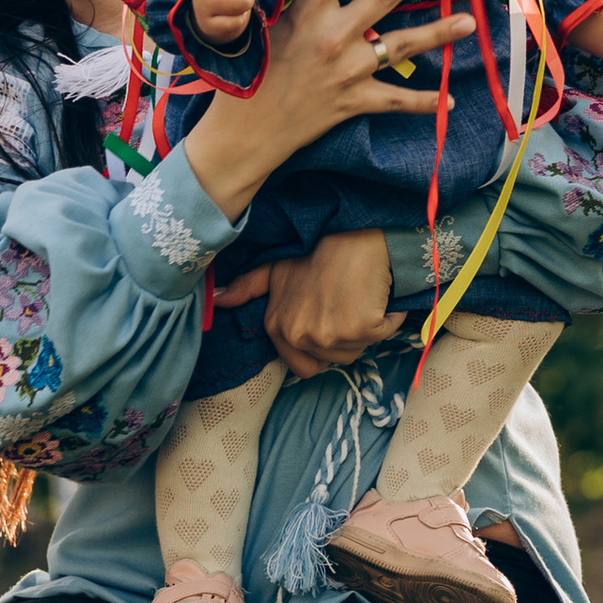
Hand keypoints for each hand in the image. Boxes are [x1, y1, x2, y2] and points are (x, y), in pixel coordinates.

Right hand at [181, 0, 475, 222]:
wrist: (243, 135)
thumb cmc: (244, 78)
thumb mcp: (256, 30)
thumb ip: (278, 2)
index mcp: (306, 14)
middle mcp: (331, 38)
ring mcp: (346, 71)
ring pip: (400, 46)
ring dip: (437, 34)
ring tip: (468, 21)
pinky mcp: (352, 101)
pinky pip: (394, 101)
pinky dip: (422, 102)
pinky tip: (449, 101)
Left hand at [214, 228, 403, 377]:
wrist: (355, 235)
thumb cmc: (317, 252)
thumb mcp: (275, 270)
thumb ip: (246, 288)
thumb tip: (216, 299)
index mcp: (278, 328)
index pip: (304, 367)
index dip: (321, 346)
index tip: (328, 317)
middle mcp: (299, 335)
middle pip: (332, 360)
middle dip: (344, 339)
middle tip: (346, 304)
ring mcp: (329, 334)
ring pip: (356, 351)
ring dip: (365, 329)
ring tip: (359, 298)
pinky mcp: (360, 328)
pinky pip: (381, 335)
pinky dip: (387, 319)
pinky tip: (376, 297)